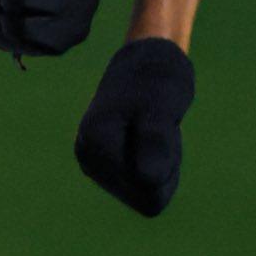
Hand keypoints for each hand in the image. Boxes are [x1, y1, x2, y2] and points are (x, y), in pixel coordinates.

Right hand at [74, 37, 195, 215]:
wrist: (144, 64)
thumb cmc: (154, 81)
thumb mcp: (160, 106)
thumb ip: (154, 141)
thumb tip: (148, 181)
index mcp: (95, 144)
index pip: (148, 187)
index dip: (166, 161)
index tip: (160, 125)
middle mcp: (89, 160)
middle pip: (145, 192)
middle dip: (162, 165)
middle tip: (159, 127)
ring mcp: (95, 165)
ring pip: (144, 191)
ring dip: (158, 164)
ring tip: (151, 130)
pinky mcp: (105, 166)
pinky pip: (141, 186)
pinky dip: (153, 164)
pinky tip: (147, 138)